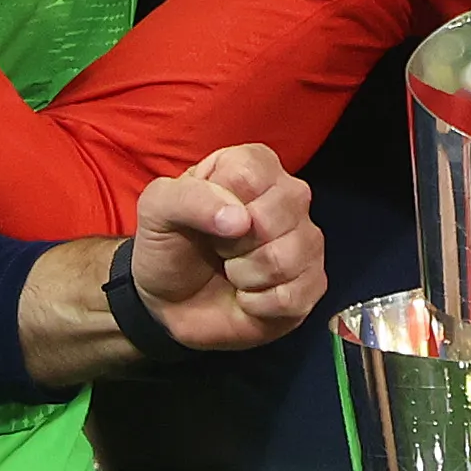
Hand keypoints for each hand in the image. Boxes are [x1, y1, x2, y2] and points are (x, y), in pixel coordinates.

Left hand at [125, 144, 327, 349]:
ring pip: (284, 260)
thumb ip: (189, 198)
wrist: (170, 300)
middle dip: (231, 245)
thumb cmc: (170, 244)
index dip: (218, 206)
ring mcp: (307, 240)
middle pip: (272, 219)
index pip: (249, 175)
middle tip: (219, 249)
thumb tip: (240, 220)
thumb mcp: (157, 209)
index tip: (206, 219)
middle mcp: (290, 196)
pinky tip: (249, 295)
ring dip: (244, 276)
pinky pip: (292, 297)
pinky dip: (257, 305)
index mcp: (255, 165)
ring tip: (233, 272)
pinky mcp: (313, 283)